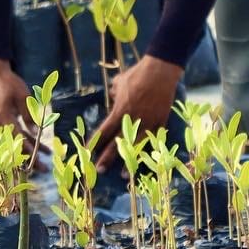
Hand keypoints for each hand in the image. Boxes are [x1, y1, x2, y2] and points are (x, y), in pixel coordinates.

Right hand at [0, 59, 48, 169]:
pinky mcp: (5, 122)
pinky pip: (17, 134)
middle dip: (30, 158)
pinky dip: (28, 140)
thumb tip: (36, 131)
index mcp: (3, 118)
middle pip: (16, 145)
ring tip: (46, 159)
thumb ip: (29, 115)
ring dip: (31, 150)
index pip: (18, 139)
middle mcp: (0, 124)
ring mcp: (1, 124)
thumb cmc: (10, 84)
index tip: (39, 162)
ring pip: (17, 141)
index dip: (29, 152)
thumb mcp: (23, 96)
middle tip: (43, 169)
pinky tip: (41, 146)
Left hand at [92, 54, 183, 171]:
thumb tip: (112, 97)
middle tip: (99, 170)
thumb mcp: (118, 84)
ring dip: (129, 161)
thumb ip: (114, 94)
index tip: (87, 152)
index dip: (95, 143)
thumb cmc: (136, 75)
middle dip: (107, 158)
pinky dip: (150, 151)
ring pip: (137, 147)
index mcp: (120, 111)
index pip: (104, 131)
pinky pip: (155, 140)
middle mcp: (133, 120)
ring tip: (124, 176)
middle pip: (118, 143)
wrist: (159, 73)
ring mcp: (148, 123)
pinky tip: (148, 163)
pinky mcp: (161, 122)